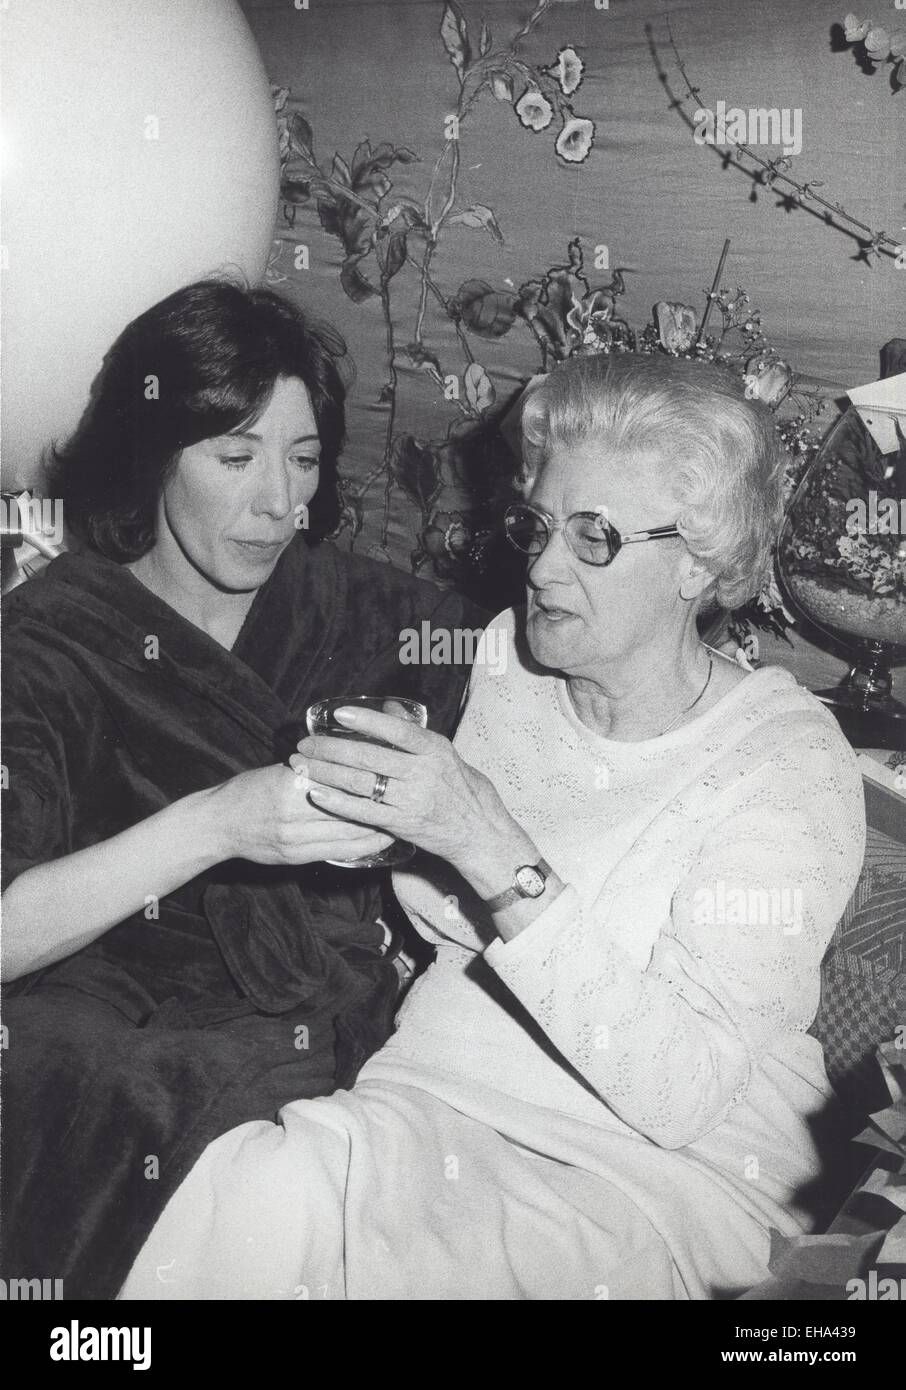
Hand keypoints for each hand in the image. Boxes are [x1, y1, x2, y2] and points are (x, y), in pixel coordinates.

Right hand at [209, 763, 393, 866]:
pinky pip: (338, 853)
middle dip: (379, 805)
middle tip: (404, 798)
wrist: (217, 824)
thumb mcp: (278, 771)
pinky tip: (379, 842)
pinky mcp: (295, 856)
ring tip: (399, 820)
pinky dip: (362, 847)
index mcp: (290, 783)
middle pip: (348, 808)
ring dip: (377, 828)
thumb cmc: (248, 790)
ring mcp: (295, 838)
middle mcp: (293, 812)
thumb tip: (346, 764)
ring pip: (348, 833)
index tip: (391, 774)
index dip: (368, 780)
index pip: (339, 780)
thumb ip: (310, 771)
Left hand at [293, 706, 532, 886]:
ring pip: (361, 783)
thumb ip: (415, 732)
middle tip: (306, 744)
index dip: (367, 721)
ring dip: (327, 773)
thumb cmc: (462, 788)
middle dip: (331, 749)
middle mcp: (423, 773)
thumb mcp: (445, 753)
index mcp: (434, 750)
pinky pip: (363, 811)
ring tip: (304, 765)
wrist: (479, 832)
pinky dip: (337, 802)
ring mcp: (411, 800)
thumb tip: (389, 710)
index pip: (397, 731)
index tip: (339, 714)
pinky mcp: (401, 824)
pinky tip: (317, 793)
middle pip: (369, 757)